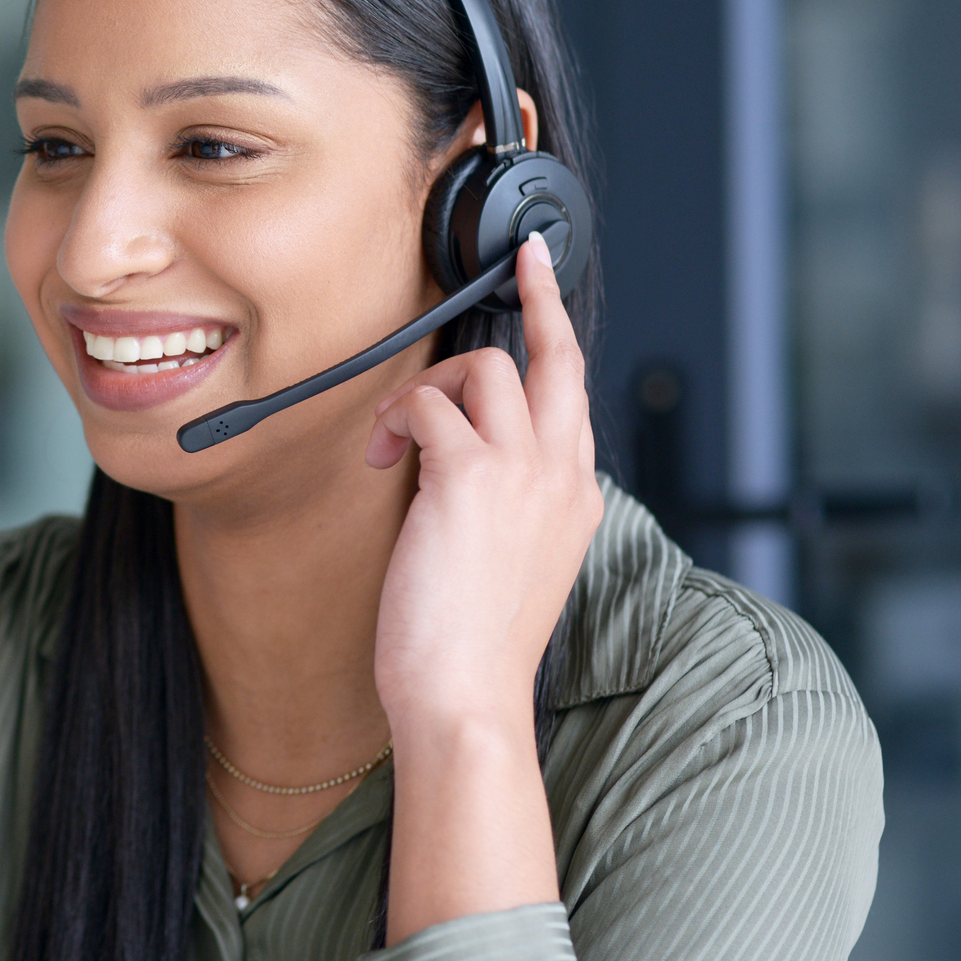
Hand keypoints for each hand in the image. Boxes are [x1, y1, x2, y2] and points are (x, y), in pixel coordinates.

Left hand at [365, 232, 601, 733]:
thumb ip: (506, 506)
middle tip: (519, 262)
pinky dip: (395, 421)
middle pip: (558, 356)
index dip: (556, 333)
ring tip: (397, 442)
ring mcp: (524, 472)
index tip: (543, 283)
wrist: (466, 698)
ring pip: (485, 368)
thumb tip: (460, 463)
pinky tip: (382, 461)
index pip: (572, 394)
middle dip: (539, 296)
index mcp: (578, 498)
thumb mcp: (510, 565)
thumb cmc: (471, 647)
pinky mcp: (470, 477)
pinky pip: (427, 407)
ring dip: (428, 388)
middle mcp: (562, 475)